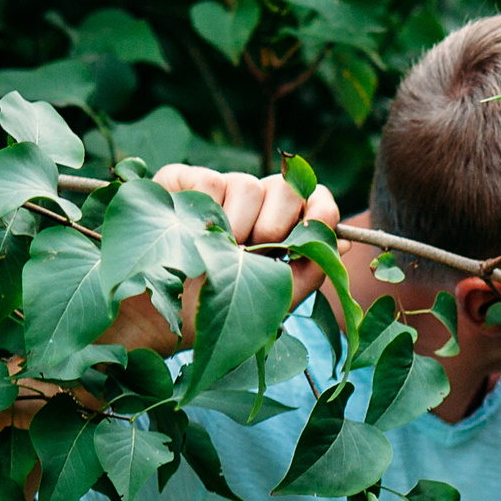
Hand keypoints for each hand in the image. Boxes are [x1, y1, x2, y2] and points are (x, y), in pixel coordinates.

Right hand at [155, 164, 342, 304]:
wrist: (151, 321)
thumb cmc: (211, 314)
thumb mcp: (271, 299)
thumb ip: (311, 269)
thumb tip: (349, 243)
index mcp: (275, 228)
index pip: (313, 199)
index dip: (320, 208)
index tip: (312, 226)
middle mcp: (248, 206)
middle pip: (285, 186)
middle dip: (277, 222)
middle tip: (255, 252)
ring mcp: (214, 192)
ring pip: (247, 184)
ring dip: (238, 224)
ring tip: (215, 253)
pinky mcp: (179, 181)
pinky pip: (209, 180)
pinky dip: (205, 209)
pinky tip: (189, 233)